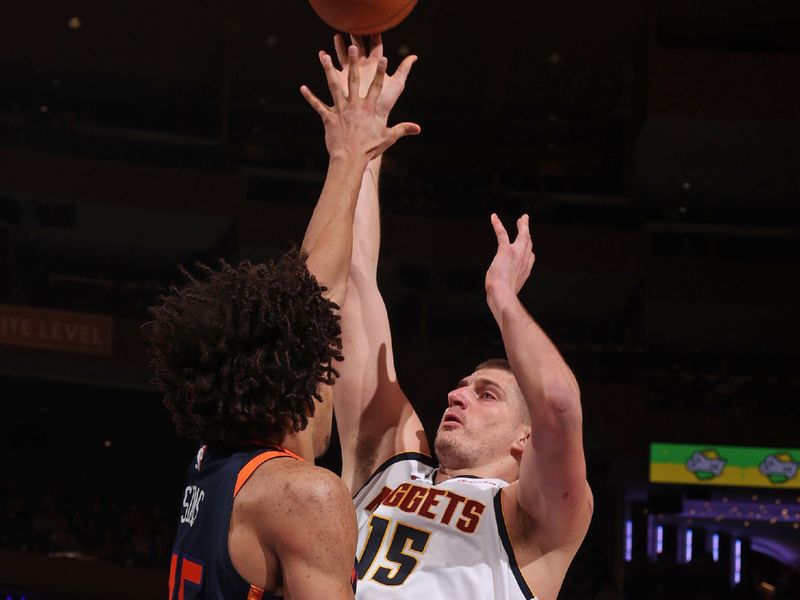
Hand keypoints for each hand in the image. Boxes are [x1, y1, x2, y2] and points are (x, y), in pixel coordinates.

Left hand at [300, 44, 419, 161]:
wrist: (350, 159)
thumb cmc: (369, 149)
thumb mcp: (388, 138)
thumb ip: (403, 129)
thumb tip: (418, 128)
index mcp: (369, 109)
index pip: (377, 87)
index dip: (381, 72)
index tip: (384, 58)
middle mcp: (354, 105)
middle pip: (353, 79)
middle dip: (353, 62)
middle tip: (352, 47)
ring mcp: (340, 110)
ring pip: (333, 86)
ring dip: (328, 70)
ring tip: (323, 56)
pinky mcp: (328, 118)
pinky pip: (318, 105)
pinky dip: (310, 97)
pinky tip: (302, 88)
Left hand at [485, 214, 534, 299]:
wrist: (502, 294)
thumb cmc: (503, 297)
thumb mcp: (508, 293)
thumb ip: (508, 289)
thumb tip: (502, 298)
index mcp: (525, 271)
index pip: (530, 258)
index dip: (529, 251)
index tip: (529, 249)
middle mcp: (524, 261)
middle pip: (529, 243)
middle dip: (527, 233)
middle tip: (525, 224)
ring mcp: (517, 254)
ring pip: (523, 235)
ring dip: (523, 225)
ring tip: (522, 218)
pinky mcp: (506, 250)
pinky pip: (502, 234)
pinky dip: (498, 225)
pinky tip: (494, 217)